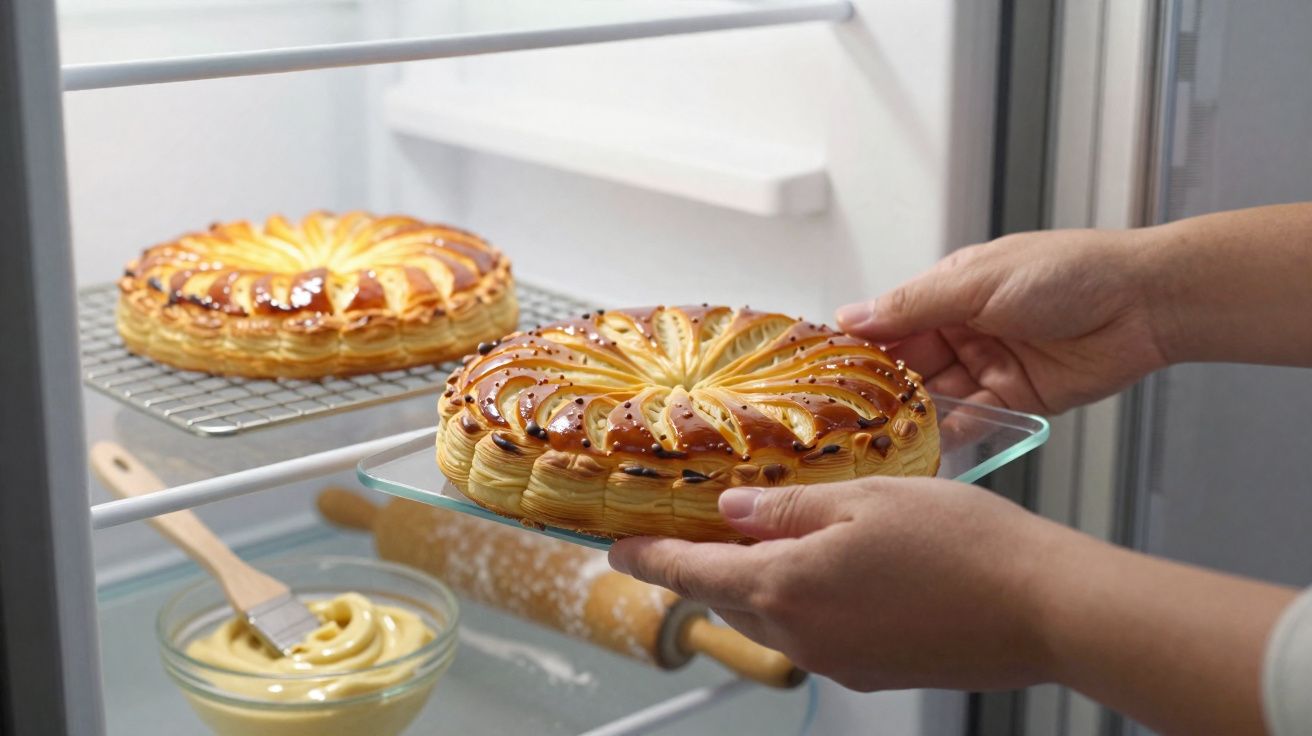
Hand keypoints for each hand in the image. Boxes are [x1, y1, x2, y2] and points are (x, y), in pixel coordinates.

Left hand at [609, 477, 1067, 691]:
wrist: (1044, 608)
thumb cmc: (965, 545)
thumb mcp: (865, 498)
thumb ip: (788, 510)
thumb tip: (734, 512)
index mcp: (787, 587)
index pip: (690, 572)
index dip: (648, 557)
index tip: (617, 548)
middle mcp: (802, 635)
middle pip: (725, 599)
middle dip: (699, 567)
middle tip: (687, 533)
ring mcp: (837, 660)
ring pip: (767, 618)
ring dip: (749, 584)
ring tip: (756, 543)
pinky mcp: (870, 670)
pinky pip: (810, 634)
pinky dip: (795, 602)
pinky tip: (821, 570)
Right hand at [835, 229, 1165, 413]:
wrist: (1145, 303)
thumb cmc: (1066, 273)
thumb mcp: (977, 282)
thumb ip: (913, 306)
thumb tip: (850, 316)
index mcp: (949, 292)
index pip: (889, 323)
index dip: (857, 347)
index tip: (821, 373)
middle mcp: (963, 331)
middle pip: (907, 367)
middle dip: (879, 391)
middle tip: (843, 418)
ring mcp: (989, 367)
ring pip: (936, 398)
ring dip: (911, 417)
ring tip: (877, 439)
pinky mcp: (1016, 401)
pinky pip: (974, 422)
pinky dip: (951, 435)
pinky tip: (926, 449)